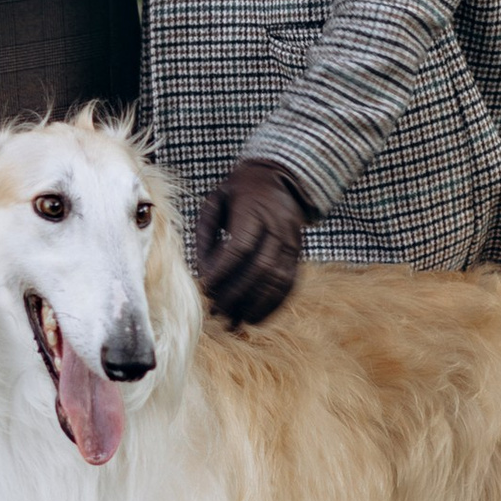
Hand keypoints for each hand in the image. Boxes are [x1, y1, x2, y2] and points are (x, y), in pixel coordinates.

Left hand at [191, 159, 307, 325]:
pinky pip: (289, 284)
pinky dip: (273, 304)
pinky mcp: (298, 254)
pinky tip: (256, 318)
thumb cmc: (239, 191)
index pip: (240, 247)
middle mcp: (277, 227)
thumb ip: (206, 233)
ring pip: (277, 280)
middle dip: (236, 294)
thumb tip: (202, 271)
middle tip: (216, 310)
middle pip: (259, 268)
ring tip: (234, 321)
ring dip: (255, 305)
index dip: (223, 271)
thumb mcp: (216, 200)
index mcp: (254, 210)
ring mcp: (292, 242)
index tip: (206, 288)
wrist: (281, 179)